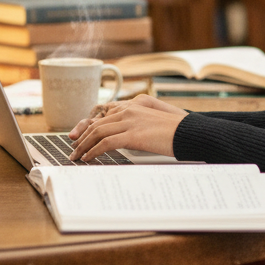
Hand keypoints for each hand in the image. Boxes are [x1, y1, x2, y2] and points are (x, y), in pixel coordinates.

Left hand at [68, 95, 187, 160]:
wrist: (190, 132)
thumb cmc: (176, 131)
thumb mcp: (154, 123)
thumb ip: (138, 125)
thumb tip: (127, 138)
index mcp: (134, 106)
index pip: (103, 114)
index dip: (88, 126)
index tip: (79, 137)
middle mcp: (129, 110)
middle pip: (96, 123)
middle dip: (82, 138)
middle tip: (73, 149)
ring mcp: (130, 121)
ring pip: (97, 132)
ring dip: (83, 146)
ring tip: (77, 157)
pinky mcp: (133, 134)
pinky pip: (105, 143)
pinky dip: (93, 151)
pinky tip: (88, 158)